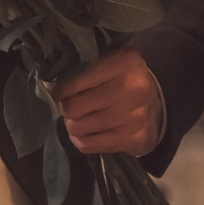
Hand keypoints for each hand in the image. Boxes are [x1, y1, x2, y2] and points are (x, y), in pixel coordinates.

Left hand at [48, 46, 162, 155]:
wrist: (156, 105)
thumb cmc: (122, 78)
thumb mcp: (108, 60)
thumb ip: (80, 65)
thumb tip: (47, 82)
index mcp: (123, 62)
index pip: (74, 79)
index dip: (59, 87)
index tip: (56, 88)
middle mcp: (132, 89)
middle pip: (72, 106)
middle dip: (64, 106)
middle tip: (68, 104)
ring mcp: (134, 117)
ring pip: (77, 127)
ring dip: (72, 123)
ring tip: (80, 116)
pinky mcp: (134, 140)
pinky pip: (87, 145)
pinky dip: (81, 139)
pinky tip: (88, 131)